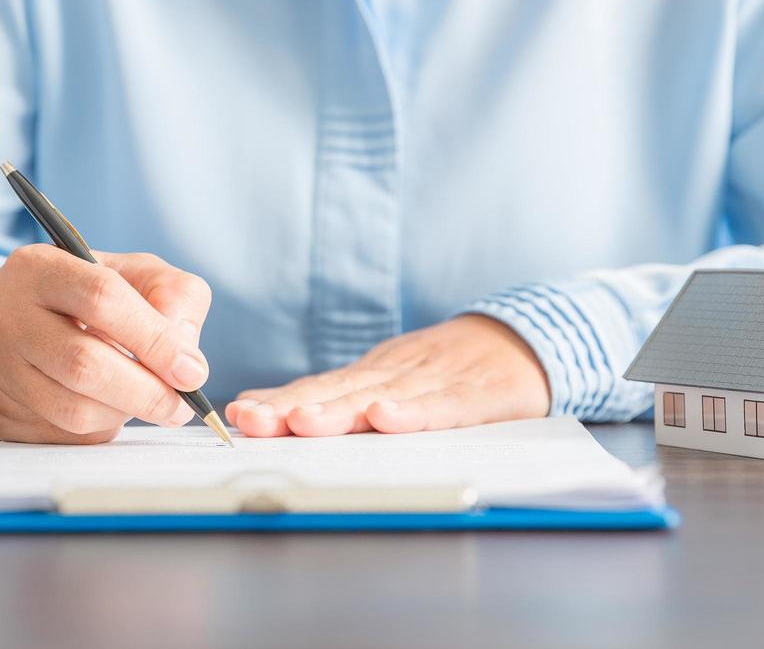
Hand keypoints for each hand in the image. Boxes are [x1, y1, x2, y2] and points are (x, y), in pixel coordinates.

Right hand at [0, 245, 211, 443]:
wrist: (18, 323)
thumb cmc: (88, 296)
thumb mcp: (134, 274)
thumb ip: (173, 297)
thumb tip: (186, 358)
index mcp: (40, 267)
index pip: (102, 298)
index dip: (154, 339)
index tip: (191, 371)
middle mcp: (6, 314)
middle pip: (84, 362)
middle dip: (146, 391)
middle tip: (180, 405)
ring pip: (72, 407)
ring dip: (125, 413)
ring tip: (148, 403)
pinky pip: (61, 432)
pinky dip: (100, 426)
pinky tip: (110, 408)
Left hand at [224, 315, 549, 436]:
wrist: (523, 343)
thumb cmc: (448, 369)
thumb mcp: (389, 378)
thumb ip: (336, 396)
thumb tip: (263, 410)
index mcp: (372, 375)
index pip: (318, 389)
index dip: (278, 402)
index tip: (239, 415)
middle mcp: (394, 374)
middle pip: (338, 393)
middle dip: (291, 408)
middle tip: (254, 420)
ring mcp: (432, 381)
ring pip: (381, 397)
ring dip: (340, 411)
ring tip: (302, 422)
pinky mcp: (474, 394)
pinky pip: (442, 406)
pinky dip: (414, 412)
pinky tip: (388, 417)